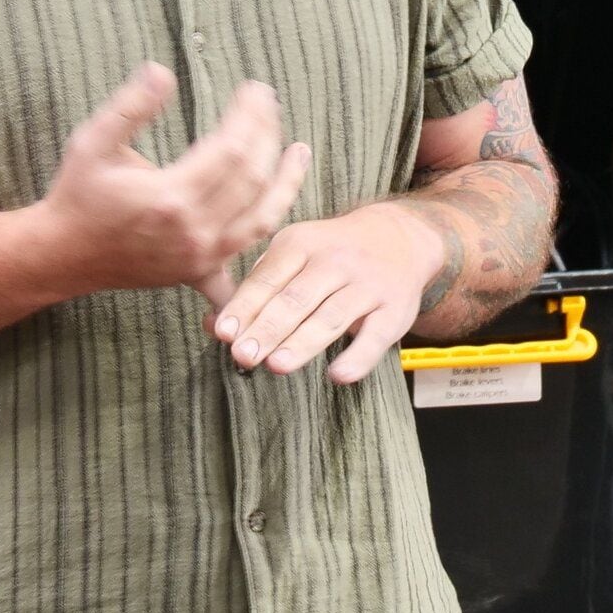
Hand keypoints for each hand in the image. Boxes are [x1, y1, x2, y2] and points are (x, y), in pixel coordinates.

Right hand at [37, 64, 311, 293]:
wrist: (59, 255)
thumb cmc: (75, 194)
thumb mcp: (91, 141)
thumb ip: (129, 106)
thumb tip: (161, 70)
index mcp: (171, 196)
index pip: (233, 148)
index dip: (251, 114)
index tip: (256, 87)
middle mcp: (192, 232)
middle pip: (253, 179)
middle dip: (267, 135)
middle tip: (269, 103)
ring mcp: (197, 257)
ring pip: (261, 220)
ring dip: (285, 184)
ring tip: (298, 152)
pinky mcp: (194, 273)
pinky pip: (241, 267)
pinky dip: (263, 253)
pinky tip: (280, 227)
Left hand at [206, 204, 449, 384]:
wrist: (400, 237)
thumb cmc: (330, 254)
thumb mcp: (292, 255)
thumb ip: (255, 289)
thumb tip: (212, 326)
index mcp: (301, 243)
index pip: (268, 279)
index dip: (245, 306)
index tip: (224, 332)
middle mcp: (336, 261)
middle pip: (296, 299)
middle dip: (268, 328)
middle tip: (243, 355)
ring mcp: (368, 285)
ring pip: (331, 317)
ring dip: (303, 342)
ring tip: (276, 365)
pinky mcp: (395, 309)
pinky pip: (376, 337)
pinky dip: (358, 357)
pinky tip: (337, 375)